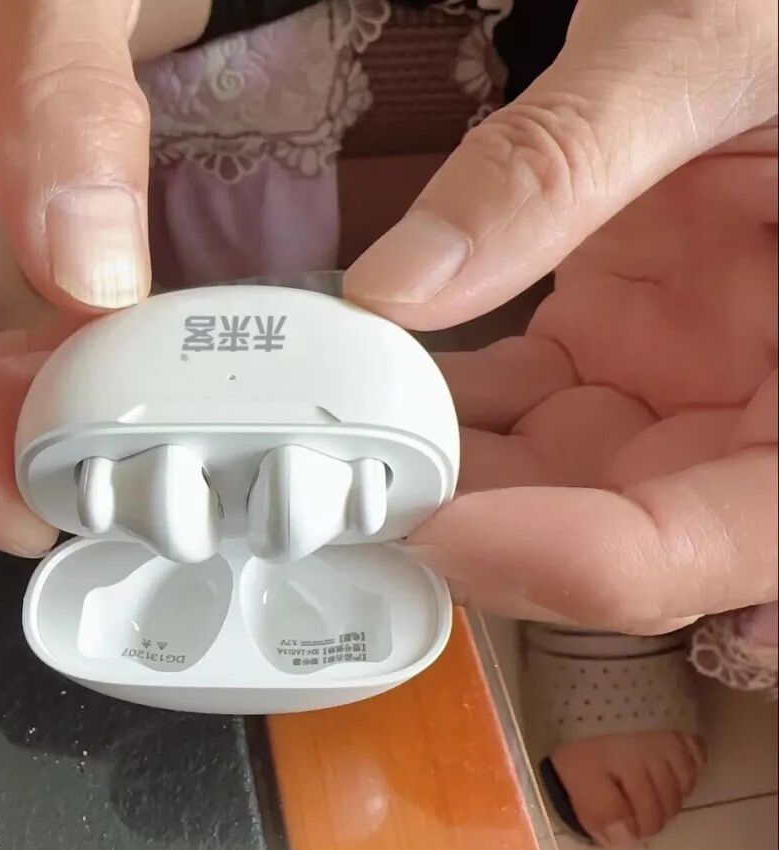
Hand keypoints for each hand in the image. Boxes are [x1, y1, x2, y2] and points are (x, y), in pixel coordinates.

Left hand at [344, 0, 776, 630]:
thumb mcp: (705, 49)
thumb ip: (558, 164)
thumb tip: (398, 283)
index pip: (712, 542)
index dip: (573, 563)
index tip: (436, 526)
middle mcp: (760, 400)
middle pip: (619, 527)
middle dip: (484, 526)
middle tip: (357, 494)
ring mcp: (687, 373)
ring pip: (555, 475)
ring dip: (448, 469)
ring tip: (347, 438)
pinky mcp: (621, 337)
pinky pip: (526, 404)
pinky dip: (449, 405)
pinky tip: (382, 380)